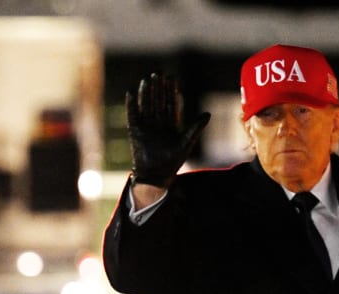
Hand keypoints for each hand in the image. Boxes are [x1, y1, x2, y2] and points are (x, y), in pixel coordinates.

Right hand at [126, 72, 209, 187]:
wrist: (157, 175)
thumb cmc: (173, 162)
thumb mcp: (186, 142)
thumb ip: (196, 128)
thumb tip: (208, 113)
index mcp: (170, 125)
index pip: (170, 104)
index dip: (171, 91)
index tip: (172, 78)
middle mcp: (158, 123)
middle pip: (157, 101)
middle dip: (158, 88)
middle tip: (158, 73)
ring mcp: (146, 126)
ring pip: (146, 105)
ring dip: (146, 93)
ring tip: (147, 80)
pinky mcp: (135, 131)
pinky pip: (132, 115)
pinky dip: (131, 105)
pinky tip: (130, 93)